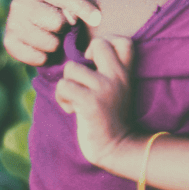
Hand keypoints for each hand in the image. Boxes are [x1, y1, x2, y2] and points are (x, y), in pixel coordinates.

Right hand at [4, 0, 100, 65]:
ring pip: (50, 43)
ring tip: (53, 37)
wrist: (32, 21)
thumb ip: (77, 6)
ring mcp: (11, 23)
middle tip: (62, 28)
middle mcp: (18, 3)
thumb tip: (95, 19)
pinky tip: (43, 49)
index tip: (98, 19)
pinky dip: (46, 57)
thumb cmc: (55, 9)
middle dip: (65, 28)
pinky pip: (38, 58)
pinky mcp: (9, 42)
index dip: (83, 8)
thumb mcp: (65, 0)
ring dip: (57, 44)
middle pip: (57, 23)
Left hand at [55, 36, 133, 167]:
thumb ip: (108, 73)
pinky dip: (62, 99)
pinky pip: (64, 87)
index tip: (97, 59)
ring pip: (72, 68)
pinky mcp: (91, 103)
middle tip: (82, 76)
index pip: (124, 41)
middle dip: (83, 57)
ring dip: (67, 85)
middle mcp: (118, 77)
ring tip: (75, 100)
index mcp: (126, 74)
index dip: (107, 42)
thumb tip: (83, 57)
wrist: (117, 148)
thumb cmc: (111, 119)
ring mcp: (105, 89)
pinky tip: (72, 110)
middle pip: (99, 44)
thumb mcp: (118, 91)